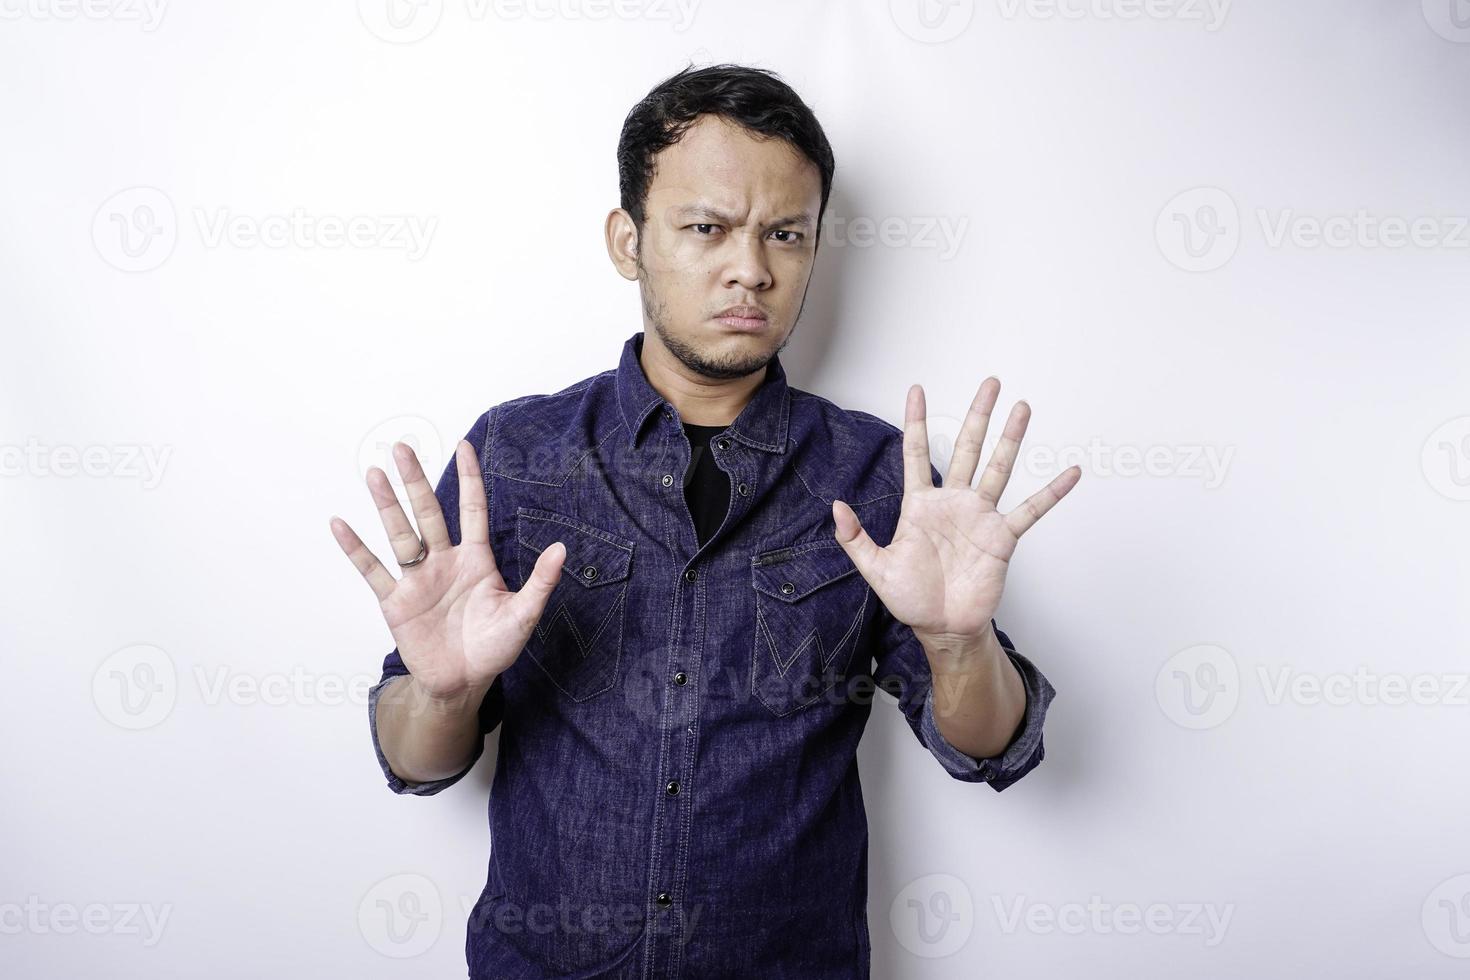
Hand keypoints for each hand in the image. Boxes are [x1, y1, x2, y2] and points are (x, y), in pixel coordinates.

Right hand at [329, 439, 567, 700]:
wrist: (464, 682)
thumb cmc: (495, 647)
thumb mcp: (523, 614)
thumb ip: (541, 581)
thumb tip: (561, 549)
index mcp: (476, 559)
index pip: (472, 509)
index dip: (469, 478)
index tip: (463, 445)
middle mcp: (444, 562)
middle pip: (428, 513)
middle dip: (415, 480)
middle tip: (402, 447)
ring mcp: (417, 579)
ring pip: (400, 533)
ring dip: (387, 504)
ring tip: (375, 473)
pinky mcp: (396, 602)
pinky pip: (372, 570)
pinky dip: (356, 548)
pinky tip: (340, 523)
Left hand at [832, 379, 1079, 645]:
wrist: (942, 628)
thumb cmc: (911, 600)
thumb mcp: (875, 568)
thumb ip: (855, 538)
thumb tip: (836, 507)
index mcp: (920, 505)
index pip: (916, 453)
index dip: (916, 421)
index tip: (918, 390)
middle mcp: (953, 503)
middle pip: (966, 448)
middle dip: (978, 415)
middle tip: (990, 383)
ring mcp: (980, 517)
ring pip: (998, 467)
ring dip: (1011, 438)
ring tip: (1023, 407)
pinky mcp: (1002, 538)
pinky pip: (1031, 510)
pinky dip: (1051, 492)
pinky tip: (1070, 473)